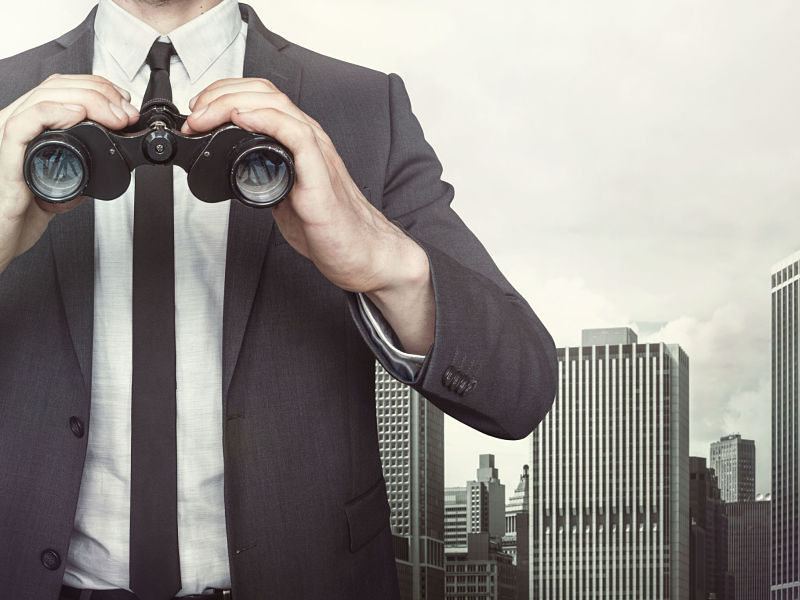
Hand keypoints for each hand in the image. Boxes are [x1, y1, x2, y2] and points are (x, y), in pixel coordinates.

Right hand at [0, 74, 138, 273]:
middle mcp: (14, 127)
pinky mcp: (5, 158)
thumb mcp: (57, 188)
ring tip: (114, 115)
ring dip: (88, 100)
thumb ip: (73, 174)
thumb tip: (98, 172)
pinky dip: (53, 113)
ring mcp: (6, 140)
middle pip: (56, 87)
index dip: (96, 88)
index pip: (60, 89)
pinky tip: (77, 114)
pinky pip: (23, 124)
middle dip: (100, 93)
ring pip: (43, 98)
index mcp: (27, 130)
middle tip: (126, 112)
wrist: (0, 242)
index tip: (123, 103)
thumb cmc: (19, 217)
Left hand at [184, 78, 433, 353]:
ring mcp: (316, 155)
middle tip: (194, 114)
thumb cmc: (329, 228)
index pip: (261, 98)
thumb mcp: (282, 196)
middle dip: (220, 95)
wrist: (361, 254)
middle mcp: (309, 140)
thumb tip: (229, 173)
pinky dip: (268, 121)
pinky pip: (296, 135)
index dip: (224, 95)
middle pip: (264, 93)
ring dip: (234, 104)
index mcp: (298, 143)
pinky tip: (244, 120)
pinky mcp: (320, 177)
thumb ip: (261, 177)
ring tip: (206, 117)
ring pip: (277, 106)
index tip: (197, 113)